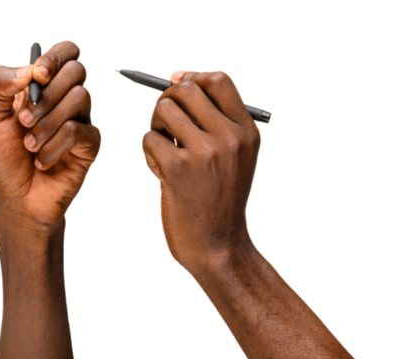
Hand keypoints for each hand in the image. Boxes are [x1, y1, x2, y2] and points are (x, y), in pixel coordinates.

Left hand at [0, 39, 98, 233]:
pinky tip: (42, 160)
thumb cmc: (3, 158)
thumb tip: (29, 69)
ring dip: (47, 123)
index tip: (38, 74)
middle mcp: (65, 99)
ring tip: (29, 145)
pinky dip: (54, 146)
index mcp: (42, 85)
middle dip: (47, 95)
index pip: (66, 51)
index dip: (56, 56)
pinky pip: (79, 131)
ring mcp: (80, 120)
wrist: (15, 199)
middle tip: (23, 120)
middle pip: (77, 71)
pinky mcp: (90, 144)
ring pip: (80, 98)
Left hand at [141, 69, 260, 269]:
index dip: (194, 77)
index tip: (181, 88)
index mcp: (247, 131)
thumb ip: (214, 117)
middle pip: (187, 88)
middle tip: (167, 124)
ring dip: (156, 126)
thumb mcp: (234, 155)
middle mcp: (230, 137)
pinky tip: (160, 171)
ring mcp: (205, 152)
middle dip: (168, 101)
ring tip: (164, 149)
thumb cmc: (219, 196)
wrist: (218, 245)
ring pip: (164, 109)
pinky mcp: (178, 168)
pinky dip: (148, 151)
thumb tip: (179, 75)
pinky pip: (149, 137)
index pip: (219, 79)